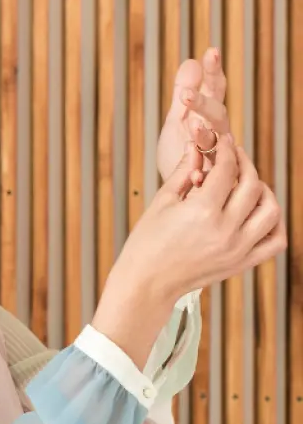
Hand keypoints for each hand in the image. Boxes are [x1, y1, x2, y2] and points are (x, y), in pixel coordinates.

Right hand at [122, 133, 283, 300]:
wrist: (148, 281)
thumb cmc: (148, 242)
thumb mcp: (162, 202)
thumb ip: (184, 172)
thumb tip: (196, 149)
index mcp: (202, 211)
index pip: (226, 169)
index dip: (226, 150)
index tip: (223, 142)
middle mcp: (226, 230)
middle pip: (252, 185)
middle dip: (244, 164)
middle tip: (235, 157)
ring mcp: (238, 248)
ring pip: (271, 210)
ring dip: (264, 191)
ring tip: (249, 185)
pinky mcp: (243, 263)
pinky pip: (275, 241)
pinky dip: (274, 224)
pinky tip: (259, 213)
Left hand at [157, 48, 229, 179]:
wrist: (185, 192)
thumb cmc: (183, 152)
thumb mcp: (179, 119)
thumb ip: (185, 92)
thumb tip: (190, 61)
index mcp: (209, 117)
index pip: (215, 90)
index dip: (214, 73)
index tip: (211, 52)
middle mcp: (219, 134)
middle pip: (217, 114)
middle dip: (204, 104)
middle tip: (186, 96)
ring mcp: (219, 157)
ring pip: (217, 145)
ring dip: (204, 137)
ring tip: (192, 129)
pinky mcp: (216, 181)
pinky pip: (211, 175)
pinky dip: (200, 174)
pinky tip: (194, 175)